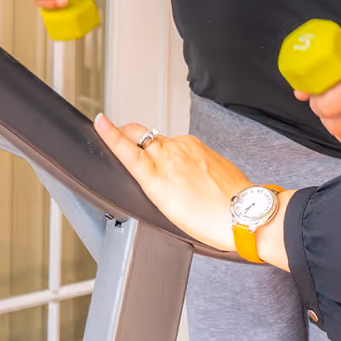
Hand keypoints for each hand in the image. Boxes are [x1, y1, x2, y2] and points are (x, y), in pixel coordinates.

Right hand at [93, 114, 252, 253]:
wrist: (241, 211)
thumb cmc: (207, 219)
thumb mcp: (167, 210)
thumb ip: (153, 184)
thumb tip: (151, 172)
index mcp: (157, 177)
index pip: (127, 150)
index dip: (110, 134)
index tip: (100, 121)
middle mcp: (170, 155)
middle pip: (140, 135)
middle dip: (127, 134)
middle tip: (121, 138)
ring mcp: (186, 146)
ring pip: (160, 140)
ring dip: (155, 148)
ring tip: (166, 173)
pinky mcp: (199, 144)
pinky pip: (179, 143)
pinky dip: (175, 152)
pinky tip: (185, 171)